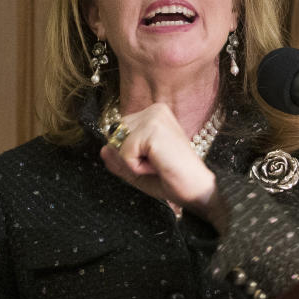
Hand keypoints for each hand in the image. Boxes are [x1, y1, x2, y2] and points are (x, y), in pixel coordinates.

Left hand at [99, 102, 218, 216]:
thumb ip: (119, 159)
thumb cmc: (173, 179)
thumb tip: (102, 149)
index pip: (119, 131)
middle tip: (157, 164)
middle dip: (129, 157)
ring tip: (158, 164)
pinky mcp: (152, 130)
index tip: (156, 159)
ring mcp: (154, 117)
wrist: (195, 189)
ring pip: (118, 143)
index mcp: (155, 114)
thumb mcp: (139, 169)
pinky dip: (136, 166)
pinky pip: (124, 152)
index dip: (130, 153)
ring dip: (133, 162)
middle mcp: (155, 110)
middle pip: (115, 135)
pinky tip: (158, 166)